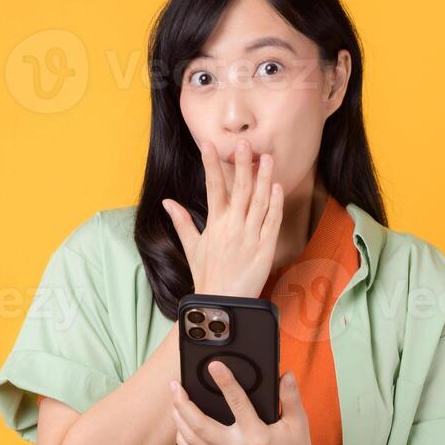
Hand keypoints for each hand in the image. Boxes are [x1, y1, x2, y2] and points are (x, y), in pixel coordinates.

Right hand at [162, 138, 282, 298]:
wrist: (223, 302)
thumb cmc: (207, 275)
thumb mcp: (191, 247)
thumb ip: (182, 221)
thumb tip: (167, 201)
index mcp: (215, 224)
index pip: (213, 186)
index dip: (211, 163)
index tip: (208, 144)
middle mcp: (233, 226)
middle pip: (240, 188)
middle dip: (242, 163)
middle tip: (245, 142)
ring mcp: (250, 236)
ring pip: (260, 201)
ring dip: (264, 178)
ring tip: (267, 157)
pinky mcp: (266, 248)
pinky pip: (272, 221)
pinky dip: (275, 203)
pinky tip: (277, 187)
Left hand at [168, 361, 321, 444]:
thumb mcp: (298, 423)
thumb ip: (290, 397)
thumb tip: (285, 375)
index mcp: (258, 436)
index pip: (238, 404)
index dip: (225, 382)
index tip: (214, 366)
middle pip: (199, 425)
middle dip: (183, 403)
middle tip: (176, 385)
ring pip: (191, 440)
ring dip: (179, 419)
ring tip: (174, 400)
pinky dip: (182, 438)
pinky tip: (180, 425)